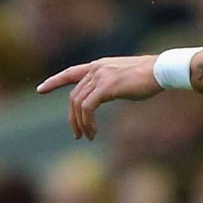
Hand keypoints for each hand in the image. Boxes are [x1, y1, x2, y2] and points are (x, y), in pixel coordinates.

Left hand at [35, 54, 161, 140]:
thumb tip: (109, 95)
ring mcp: (99, 77)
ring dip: (80, 123)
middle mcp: (96, 69)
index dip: (54, 81)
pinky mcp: (105, 87)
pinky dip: (87, 122)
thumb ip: (112, 84)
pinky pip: (87, 108)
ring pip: (78, 104)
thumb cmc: (150, 77)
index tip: (40, 89)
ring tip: (86, 136)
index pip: (70, 73)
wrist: (161, 70)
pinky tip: (93, 131)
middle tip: (77, 134)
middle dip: (72, 118)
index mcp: (99, 66)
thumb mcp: (126, 79)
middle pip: (74, 96)